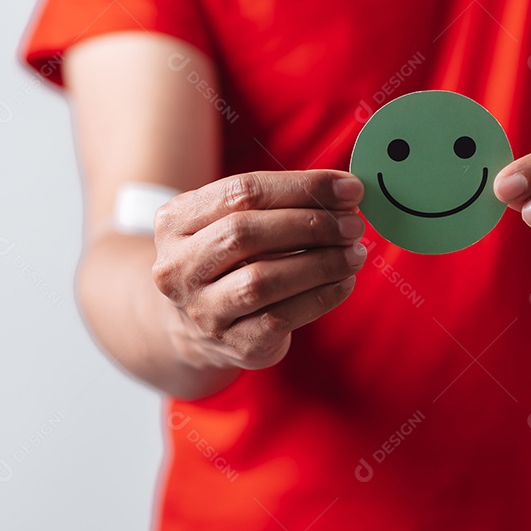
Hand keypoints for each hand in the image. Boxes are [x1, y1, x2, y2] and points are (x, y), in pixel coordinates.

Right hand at [152, 170, 366, 369]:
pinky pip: (282, 318)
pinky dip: (321, 297)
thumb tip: (345, 192)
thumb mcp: (233, 220)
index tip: (349, 188)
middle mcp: (178, 267)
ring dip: (320, 263)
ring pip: (262, 280)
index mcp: (175, 221)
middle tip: (353, 223)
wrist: (197, 326)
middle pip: (246, 233)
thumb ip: (280, 201)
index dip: (302, 187)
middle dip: (310, 224)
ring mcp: (201, 310)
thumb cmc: (229, 258)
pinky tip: (344, 282)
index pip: (242, 192)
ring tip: (355, 253)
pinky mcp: (233, 344)